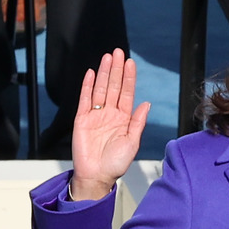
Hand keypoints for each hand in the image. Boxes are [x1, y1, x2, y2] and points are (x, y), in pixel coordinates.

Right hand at [70, 49, 150, 199]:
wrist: (97, 176)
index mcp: (124, 118)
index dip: (128, 78)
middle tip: (118, 52)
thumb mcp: (132, 142)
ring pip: (100, 89)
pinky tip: (90, 73)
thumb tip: (146, 103)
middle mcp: (110, 114)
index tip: (130, 63)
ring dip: (103, 73)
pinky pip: (84, 99)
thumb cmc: (115, 163)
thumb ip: (137, 122)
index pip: (127, 93)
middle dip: (116, 69)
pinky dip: (87, 86)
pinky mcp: (81, 119)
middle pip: (113, 86)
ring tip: (107, 57)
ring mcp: (95, 115)